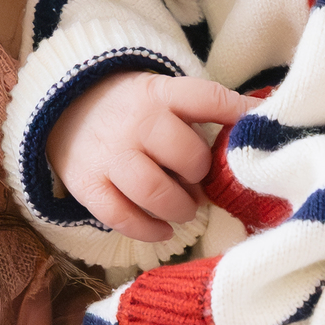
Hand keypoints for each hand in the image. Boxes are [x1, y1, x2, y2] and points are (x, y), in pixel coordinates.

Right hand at [47, 71, 253, 242]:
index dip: (237, 112)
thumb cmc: (134, 109)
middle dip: (200, 173)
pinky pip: (122, 217)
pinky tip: (163, 229)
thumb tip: (255, 132)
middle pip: (185, 154)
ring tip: (185, 207)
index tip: (258, 126)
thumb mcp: (164, 95)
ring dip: (180, 208)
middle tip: (198, 179)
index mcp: (159, 93)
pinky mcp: (87, 185)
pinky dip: (149, 230)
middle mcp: (135, 122)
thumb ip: (202, 113)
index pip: (205, 98)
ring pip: (155, 191)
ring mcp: (109, 155)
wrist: (66, 108)